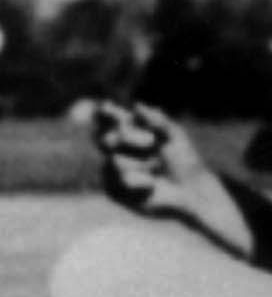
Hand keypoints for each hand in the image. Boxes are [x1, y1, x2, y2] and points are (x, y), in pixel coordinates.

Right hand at [84, 98, 239, 240]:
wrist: (193, 190)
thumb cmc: (185, 160)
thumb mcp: (174, 135)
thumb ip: (156, 119)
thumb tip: (137, 105)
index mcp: (127, 133)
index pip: (107, 121)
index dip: (104, 115)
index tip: (107, 108)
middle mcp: (116, 150)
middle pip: (105, 139)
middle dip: (127, 139)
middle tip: (147, 142)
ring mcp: (112, 171)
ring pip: (114, 163)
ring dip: (139, 165)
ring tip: (156, 169)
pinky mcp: (114, 191)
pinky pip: (119, 185)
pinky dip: (139, 184)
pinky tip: (152, 186)